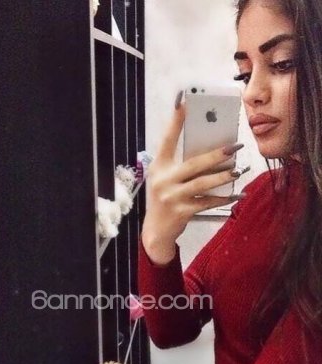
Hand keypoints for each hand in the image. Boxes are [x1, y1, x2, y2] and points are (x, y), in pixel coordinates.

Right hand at [142, 92, 247, 256]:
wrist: (156, 232)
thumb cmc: (165, 199)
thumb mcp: (166, 180)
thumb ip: (181, 166)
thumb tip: (213, 153)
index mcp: (158, 167)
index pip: (167, 140)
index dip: (176, 121)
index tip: (185, 101)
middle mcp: (163, 180)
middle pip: (194, 163)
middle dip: (217, 154)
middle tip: (235, 145)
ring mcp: (172, 197)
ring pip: (203, 183)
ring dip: (223, 177)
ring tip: (238, 170)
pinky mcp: (182, 211)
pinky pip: (207, 202)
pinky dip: (223, 199)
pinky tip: (237, 196)